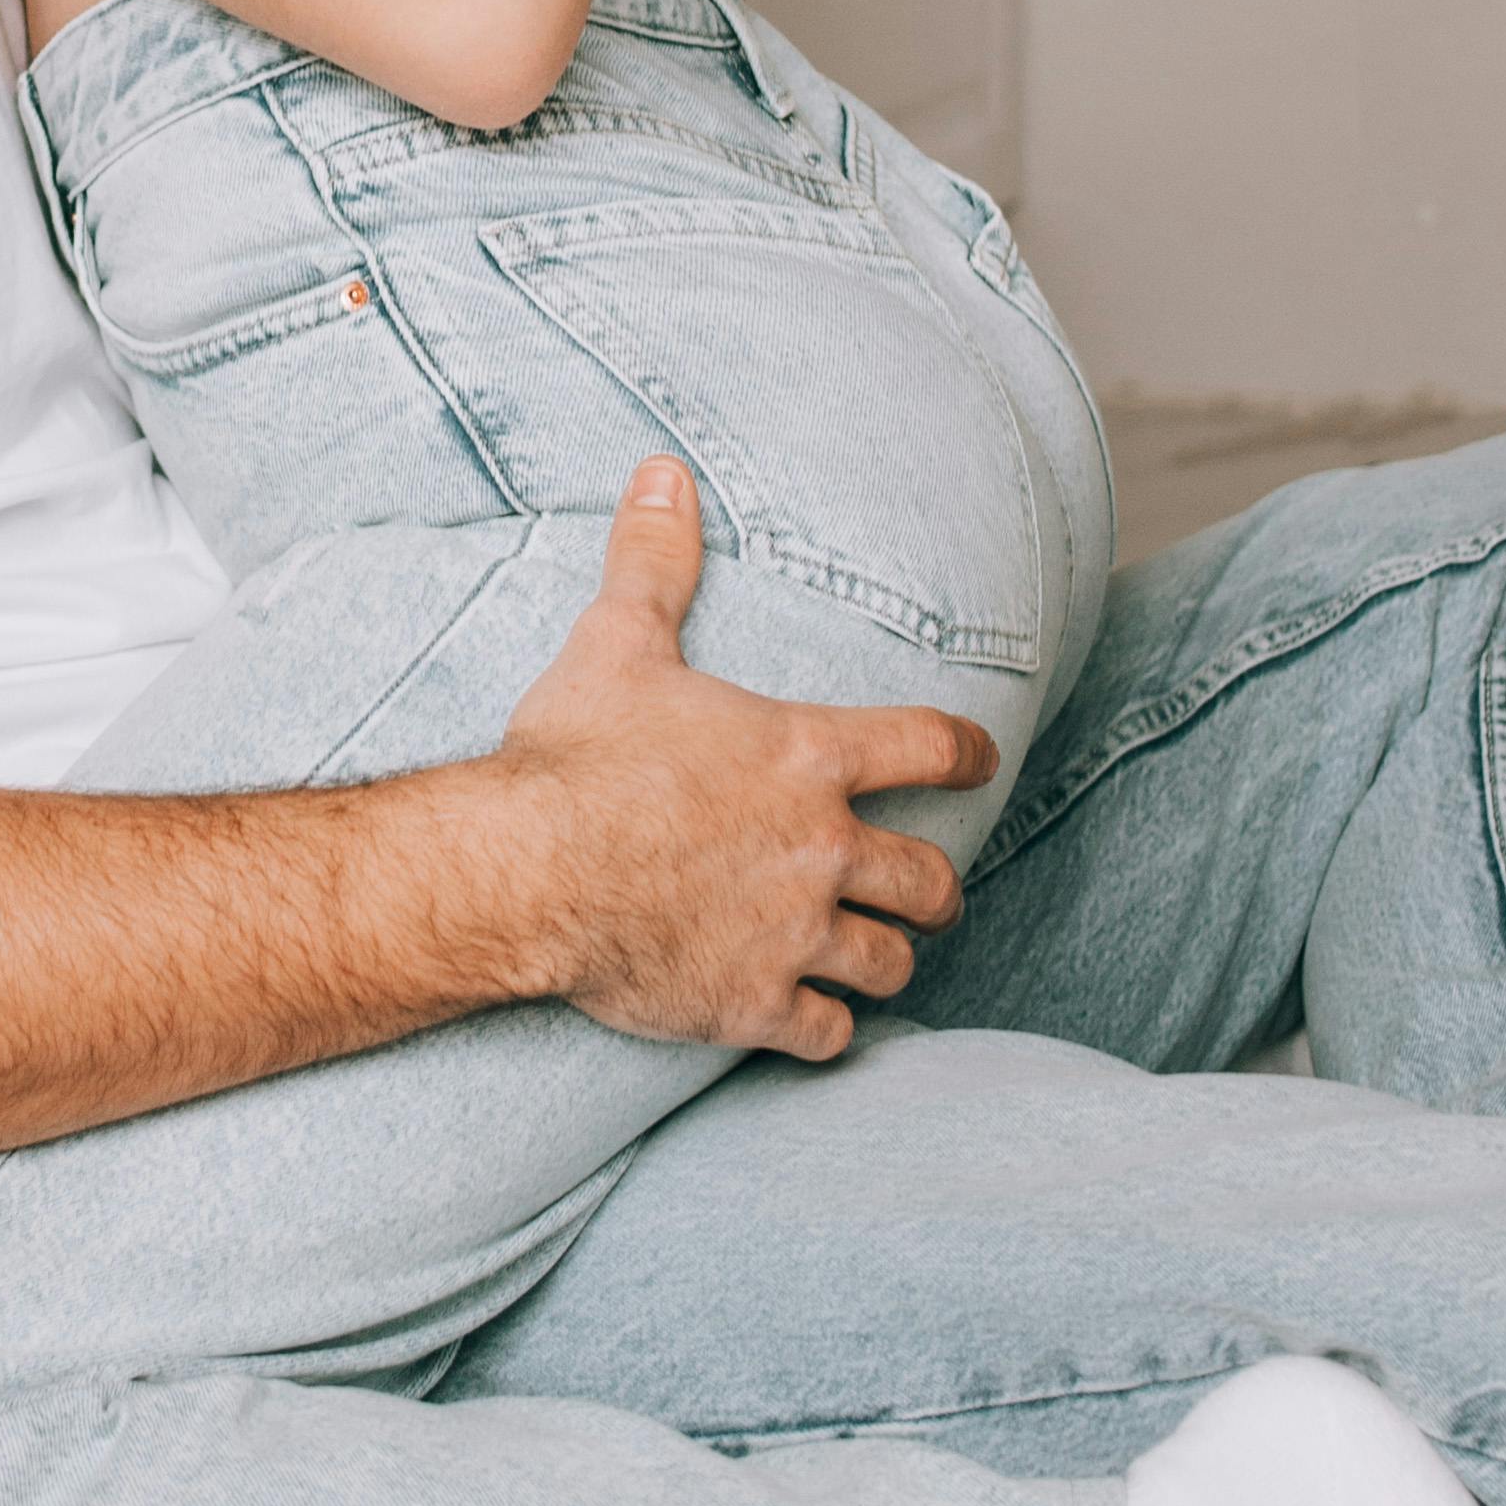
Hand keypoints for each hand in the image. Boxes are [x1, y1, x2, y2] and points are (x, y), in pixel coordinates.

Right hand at [487, 461, 994, 1060]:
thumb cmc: (574, 754)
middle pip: (928, 879)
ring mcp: (794, 933)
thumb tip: (663, 471)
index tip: (980, 758)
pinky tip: (813, 1022)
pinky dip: (827, 1029)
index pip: (928, 746)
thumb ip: (655, 560)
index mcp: (803, 756)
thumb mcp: (616, 641)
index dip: (965, 750)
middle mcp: (820, 846)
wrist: (525, 869)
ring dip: (888, 959)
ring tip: (877, 956)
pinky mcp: (755, 1004)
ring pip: (889, 962)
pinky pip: (829, 1034)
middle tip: (930, 893)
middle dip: (938, 889)